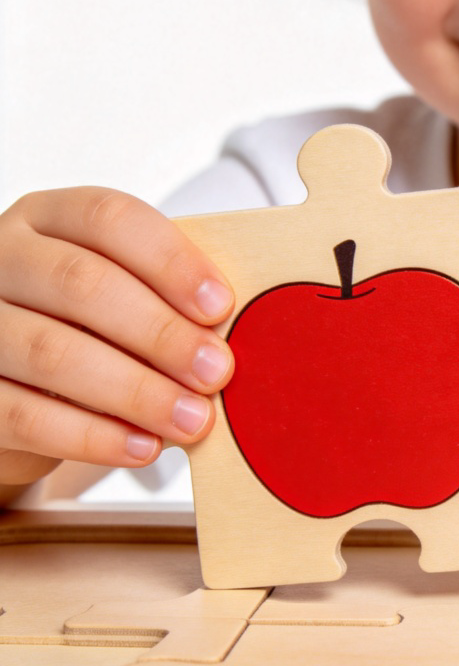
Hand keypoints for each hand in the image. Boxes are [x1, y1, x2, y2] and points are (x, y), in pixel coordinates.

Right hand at [0, 188, 234, 492]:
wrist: (15, 389)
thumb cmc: (88, 330)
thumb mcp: (124, 296)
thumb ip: (167, 300)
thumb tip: (230, 333)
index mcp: (49, 218)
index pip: (109, 218)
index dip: (170, 261)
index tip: (221, 306)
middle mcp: (0, 258)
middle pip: (81, 283)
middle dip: (161, 332)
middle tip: (217, 372)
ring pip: (50, 353)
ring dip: (136, 391)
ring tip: (193, 419)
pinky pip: (23, 416)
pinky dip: (92, 437)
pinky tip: (143, 447)